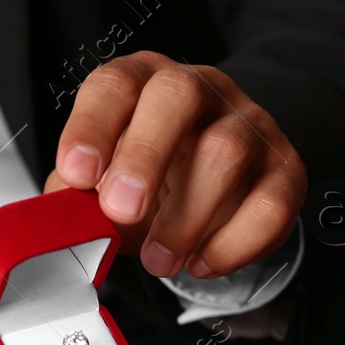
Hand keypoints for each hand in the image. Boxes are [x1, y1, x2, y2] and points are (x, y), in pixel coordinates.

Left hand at [48, 51, 305, 281]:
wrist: (215, 189)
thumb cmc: (151, 180)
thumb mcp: (103, 182)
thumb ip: (77, 196)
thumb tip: (59, 222)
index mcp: (144, 83)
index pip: (116, 84)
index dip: (92, 126)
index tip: (76, 173)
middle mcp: (200, 91)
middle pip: (178, 96)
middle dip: (145, 156)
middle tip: (121, 212)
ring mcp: (249, 125)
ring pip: (227, 151)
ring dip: (186, 216)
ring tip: (158, 259)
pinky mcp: (285, 170)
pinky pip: (271, 202)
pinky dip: (233, 243)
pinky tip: (201, 261)